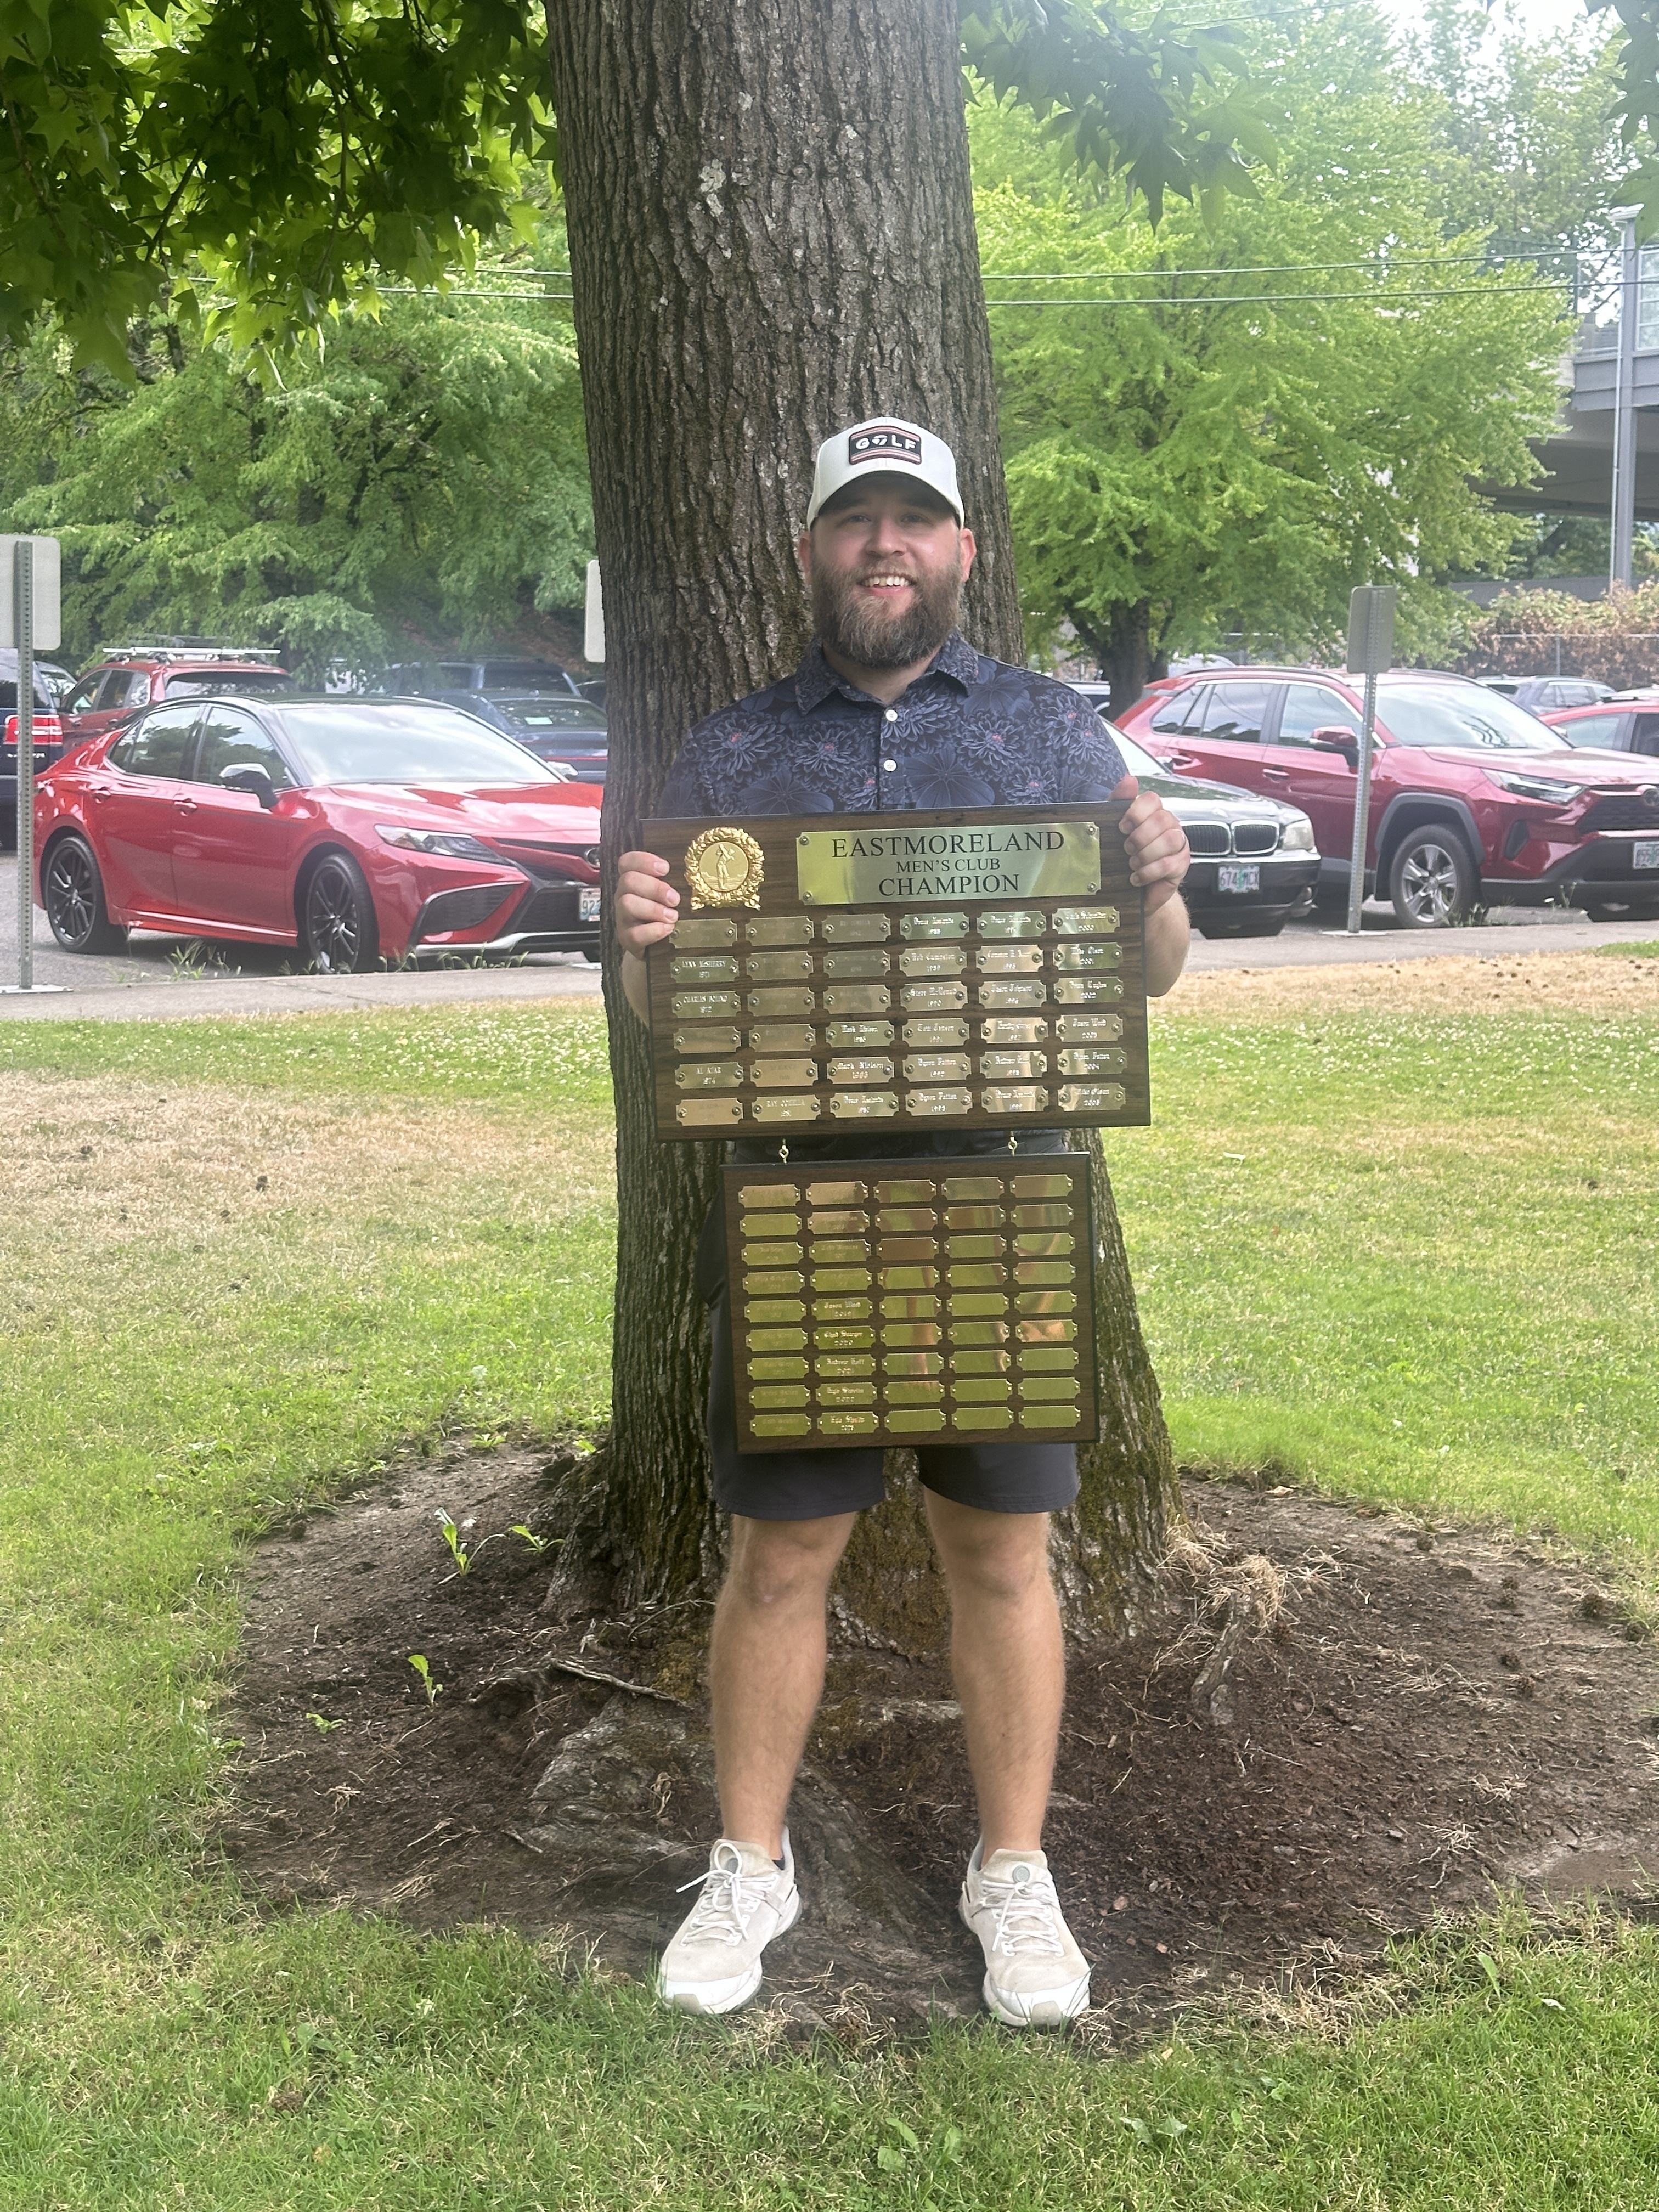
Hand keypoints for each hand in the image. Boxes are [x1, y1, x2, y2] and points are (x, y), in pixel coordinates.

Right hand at [615, 848, 679, 955]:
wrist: (654, 946)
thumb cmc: (662, 914)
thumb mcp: (665, 896)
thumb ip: (670, 882)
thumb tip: (690, 874)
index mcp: (632, 881)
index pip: (627, 862)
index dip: (644, 861)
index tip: (665, 869)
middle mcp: (623, 896)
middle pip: (629, 880)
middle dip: (655, 888)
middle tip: (675, 899)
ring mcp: (622, 917)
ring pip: (627, 904)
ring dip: (654, 909)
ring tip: (672, 916)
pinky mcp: (626, 938)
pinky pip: (634, 933)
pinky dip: (653, 931)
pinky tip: (667, 929)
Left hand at [1111, 773, 1188, 916]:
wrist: (1135, 891)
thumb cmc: (1125, 858)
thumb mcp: (1114, 828)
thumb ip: (1119, 801)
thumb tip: (1129, 779)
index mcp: (1154, 813)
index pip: (1153, 800)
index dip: (1136, 812)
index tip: (1122, 827)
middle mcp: (1170, 826)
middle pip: (1163, 819)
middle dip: (1140, 836)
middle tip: (1127, 848)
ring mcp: (1179, 845)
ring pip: (1170, 840)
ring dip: (1146, 853)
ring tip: (1133, 863)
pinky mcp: (1182, 865)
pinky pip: (1169, 864)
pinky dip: (1148, 872)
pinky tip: (1137, 877)